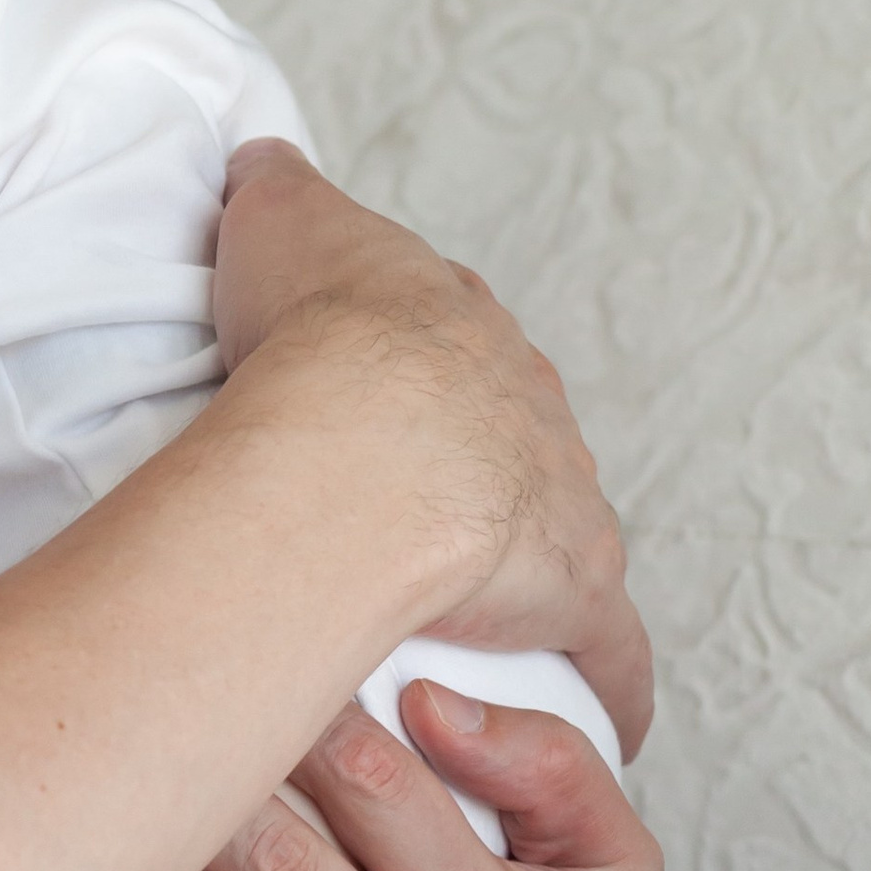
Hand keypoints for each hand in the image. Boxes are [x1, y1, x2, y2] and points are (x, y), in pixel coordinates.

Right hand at [214, 141, 652, 757]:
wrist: (363, 430)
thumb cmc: (314, 329)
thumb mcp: (277, 218)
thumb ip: (274, 186)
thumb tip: (265, 160)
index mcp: (459, 321)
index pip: (453, 339)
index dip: (416, 367)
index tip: (382, 395)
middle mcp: (527, 400)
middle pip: (512, 431)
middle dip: (474, 463)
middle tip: (407, 509)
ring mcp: (560, 494)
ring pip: (557, 527)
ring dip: (522, 562)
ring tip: (465, 605)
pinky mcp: (576, 589)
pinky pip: (606, 646)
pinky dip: (604, 680)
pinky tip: (590, 710)